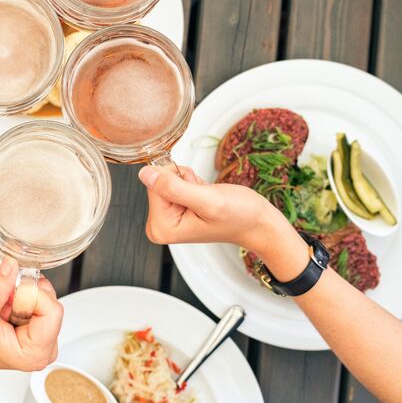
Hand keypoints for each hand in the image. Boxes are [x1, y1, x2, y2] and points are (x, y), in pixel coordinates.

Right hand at [0, 258, 63, 378]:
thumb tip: (11, 264)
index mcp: (35, 352)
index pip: (52, 310)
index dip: (30, 295)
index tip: (9, 295)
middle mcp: (45, 349)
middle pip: (51, 304)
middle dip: (25, 296)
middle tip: (3, 305)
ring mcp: (45, 339)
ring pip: (46, 299)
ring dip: (23, 297)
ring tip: (3, 310)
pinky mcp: (41, 330)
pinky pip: (41, 301)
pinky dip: (23, 299)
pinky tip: (8, 311)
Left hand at [138, 165, 289, 250]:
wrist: (257, 223)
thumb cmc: (238, 217)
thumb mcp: (207, 200)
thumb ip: (173, 188)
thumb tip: (145, 173)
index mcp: (161, 228)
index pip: (153, 185)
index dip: (177, 179)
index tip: (196, 191)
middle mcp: (159, 225)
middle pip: (157, 181)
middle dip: (183, 180)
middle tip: (203, 195)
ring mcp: (166, 216)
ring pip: (166, 178)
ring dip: (189, 180)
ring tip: (206, 196)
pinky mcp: (174, 206)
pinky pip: (174, 180)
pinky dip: (192, 182)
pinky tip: (204, 194)